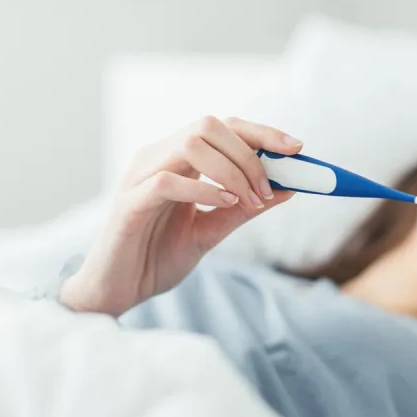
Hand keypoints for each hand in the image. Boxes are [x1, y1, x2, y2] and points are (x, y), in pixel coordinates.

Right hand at [61, 116, 301, 316]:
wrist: (119, 291)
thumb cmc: (159, 257)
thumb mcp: (212, 231)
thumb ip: (244, 208)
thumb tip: (288, 188)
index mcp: (177, 160)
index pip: (222, 127)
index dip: (261, 132)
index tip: (297, 147)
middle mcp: (157, 157)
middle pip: (209, 125)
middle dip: (250, 153)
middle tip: (269, 188)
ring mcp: (140, 177)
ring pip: (190, 144)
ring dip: (232, 170)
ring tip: (250, 200)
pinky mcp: (129, 203)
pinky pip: (168, 181)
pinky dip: (204, 189)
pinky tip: (226, 203)